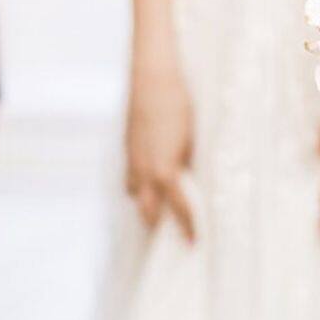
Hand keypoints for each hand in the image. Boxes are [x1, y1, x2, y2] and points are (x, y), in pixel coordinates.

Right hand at [125, 62, 195, 240]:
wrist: (153, 77)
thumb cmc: (178, 105)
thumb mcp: (190, 139)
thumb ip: (186, 164)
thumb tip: (186, 179)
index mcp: (166, 170)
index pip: (179, 209)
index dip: (187, 227)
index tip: (193, 242)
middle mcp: (145, 170)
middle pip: (147, 210)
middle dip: (157, 223)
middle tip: (172, 233)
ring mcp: (132, 158)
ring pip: (134, 193)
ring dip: (145, 202)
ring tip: (157, 208)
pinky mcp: (127, 146)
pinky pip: (129, 174)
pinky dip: (138, 183)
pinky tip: (147, 178)